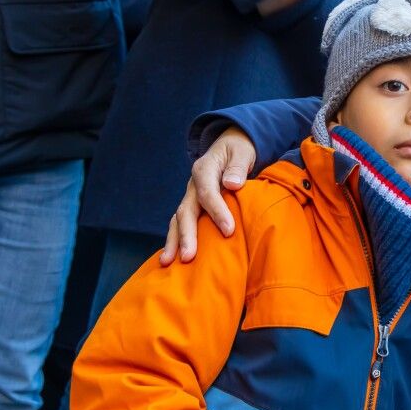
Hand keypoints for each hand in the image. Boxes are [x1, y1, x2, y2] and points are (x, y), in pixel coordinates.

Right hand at [162, 127, 257, 264]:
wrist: (230, 147)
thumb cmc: (238, 151)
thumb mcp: (242, 152)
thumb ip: (238, 167)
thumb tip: (232, 184)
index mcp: (204, 170)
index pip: (208, 194)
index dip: (217, 212)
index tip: (229, 230)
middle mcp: (192, 185)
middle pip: (186, 211)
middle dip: (187, 235)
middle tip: (189, 257)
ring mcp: (189, 197)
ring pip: (178, 220)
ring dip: (174, 241)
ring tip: (168, 262)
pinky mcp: (192, 207)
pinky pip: (180, 224)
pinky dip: (175, 240)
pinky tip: (171, 259)